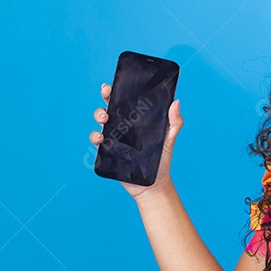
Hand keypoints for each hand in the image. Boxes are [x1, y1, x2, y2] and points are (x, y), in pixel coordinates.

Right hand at [90, 82, 183, 200]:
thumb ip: (174, 123)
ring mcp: (115, 139)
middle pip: (110, 108)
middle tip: (107, 96)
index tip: (112, 85)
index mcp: (137, 120)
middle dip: (106, 98)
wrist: (153, 185)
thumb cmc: (162, 161)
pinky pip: (97, 142)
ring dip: (99, 116)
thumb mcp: (169, 140)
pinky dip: (95, 137)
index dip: (117, 91)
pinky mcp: (109, 152)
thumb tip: (176, 102)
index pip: (125, 102)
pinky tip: (100, 138)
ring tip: (104, 119)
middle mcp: (124, 127)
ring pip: (101, 123)